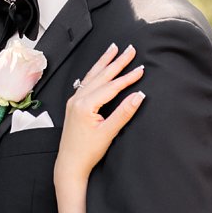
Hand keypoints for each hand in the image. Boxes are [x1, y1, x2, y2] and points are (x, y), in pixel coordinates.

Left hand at [55, 44, 146, 181]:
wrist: (70, 163)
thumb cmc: (87, 151)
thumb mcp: (109, 132)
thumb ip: (124, 112)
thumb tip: (139, 96)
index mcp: (85, 105)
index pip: (111, 86)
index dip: (128, 77)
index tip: (141, 69)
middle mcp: (77, 99)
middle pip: (101, 76)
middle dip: (117, 61)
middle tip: (130, 50)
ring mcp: (74, 101)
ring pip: (92, 76)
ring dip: (104, 62)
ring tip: (113, 49)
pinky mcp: (74, 105)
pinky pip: (86, 82)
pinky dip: (95, 72)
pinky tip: (99, 67)